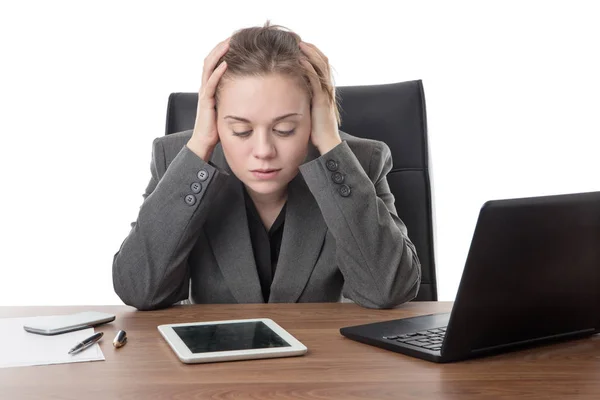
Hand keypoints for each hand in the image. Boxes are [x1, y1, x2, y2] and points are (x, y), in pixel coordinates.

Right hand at [186, 38, 229, 160]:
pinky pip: (210, 83)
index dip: (223, 51)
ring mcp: (205, 93)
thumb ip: (236, 97)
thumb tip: (254, 91)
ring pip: (208, 67)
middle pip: (210, 60)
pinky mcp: (206, 101)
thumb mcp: (229, 107)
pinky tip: (225, 64)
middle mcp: (206, 87)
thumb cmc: (218, 127)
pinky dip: (218, 72)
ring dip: (218, 54)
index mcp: (211, 87)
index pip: (214, 63)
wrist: (205, 142)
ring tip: (228, 43)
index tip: (235, 41)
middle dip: (220, 47)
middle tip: (233, 36)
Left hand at [299, 41, 341, 154]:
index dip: (313, 54)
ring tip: (299, 45)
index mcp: (326, 90)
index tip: (301, 46)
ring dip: (310, 54)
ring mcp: (325, 94)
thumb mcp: (310, 111)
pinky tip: (300, 61)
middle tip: (299, 40)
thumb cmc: (317, 131)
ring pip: (321, 68)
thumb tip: (293, 93)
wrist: (327, 144)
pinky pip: (315, 81)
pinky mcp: (321, 101)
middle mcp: (328, 89)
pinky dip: (308, 69)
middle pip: (323, 62)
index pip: (322, 66)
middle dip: (311, 50)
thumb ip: (306, 100)